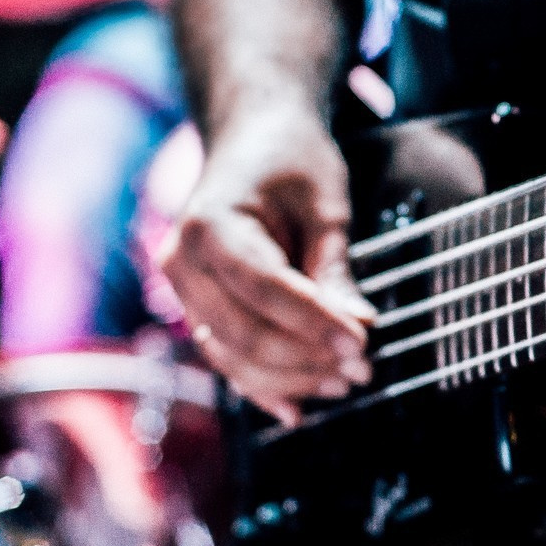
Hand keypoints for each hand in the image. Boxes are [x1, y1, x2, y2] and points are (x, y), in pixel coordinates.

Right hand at [157, 112, 373, 425]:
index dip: (314, 322)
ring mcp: (184, 289)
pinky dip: (263, 385)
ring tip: (345, 382)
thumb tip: (357, 327)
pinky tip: (298, 408)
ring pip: (233, 355)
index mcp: (209, 224)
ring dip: (290, 378)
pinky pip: (227, 356)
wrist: (251, 136)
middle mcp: (181, 260)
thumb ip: (333, 266)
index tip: (362, 342)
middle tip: (364, 367)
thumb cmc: (290, 158)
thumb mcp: (323, 201)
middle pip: (243, 332)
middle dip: (306, 357)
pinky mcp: (199, 307)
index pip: (264, 289)